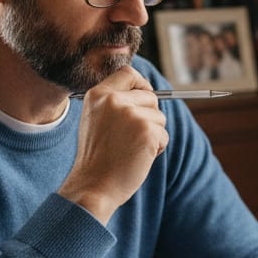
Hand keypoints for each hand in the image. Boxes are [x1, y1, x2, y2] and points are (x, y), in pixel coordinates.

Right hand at [57, 68, 168, 223]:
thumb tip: (146, 92)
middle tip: (132, 137)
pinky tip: (138, 158)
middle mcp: (113, 100)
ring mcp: (131, 114)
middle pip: (150, 97)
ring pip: (159, 117)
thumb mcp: (95, 120)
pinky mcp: (146, 131)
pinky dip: (157, 148)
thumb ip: (114, 103)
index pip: (128, 72)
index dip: (142, 84)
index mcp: (97, 95)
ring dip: (153, 134)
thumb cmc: (97, 158)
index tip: (144, 97)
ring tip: (131, 149)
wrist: (93, 185)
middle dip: (149, 116)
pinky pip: (164, 135)